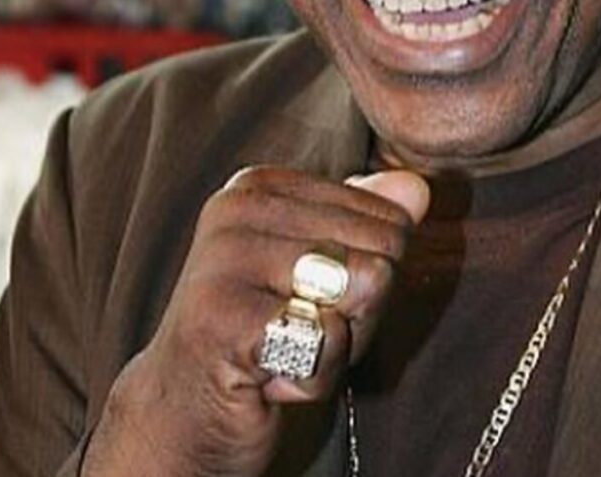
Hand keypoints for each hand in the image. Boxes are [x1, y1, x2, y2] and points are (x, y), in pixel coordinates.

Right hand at [82, 167, 429, 476]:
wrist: (181, 416)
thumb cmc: (265, 336)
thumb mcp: (328, 271)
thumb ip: (371, 222)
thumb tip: (418, 187)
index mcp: (262, 185)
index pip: (389, 219)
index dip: (370, 276)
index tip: (310, 300)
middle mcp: (237, 207)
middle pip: (381, 252)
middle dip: (359, 312)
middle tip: (299, 333)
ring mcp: (223, 258)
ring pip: (363, 287)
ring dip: (340, 344)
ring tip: (286, 349)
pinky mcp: (220, 317)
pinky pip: (328, 338)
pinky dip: (315, 376)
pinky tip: (269, 378)